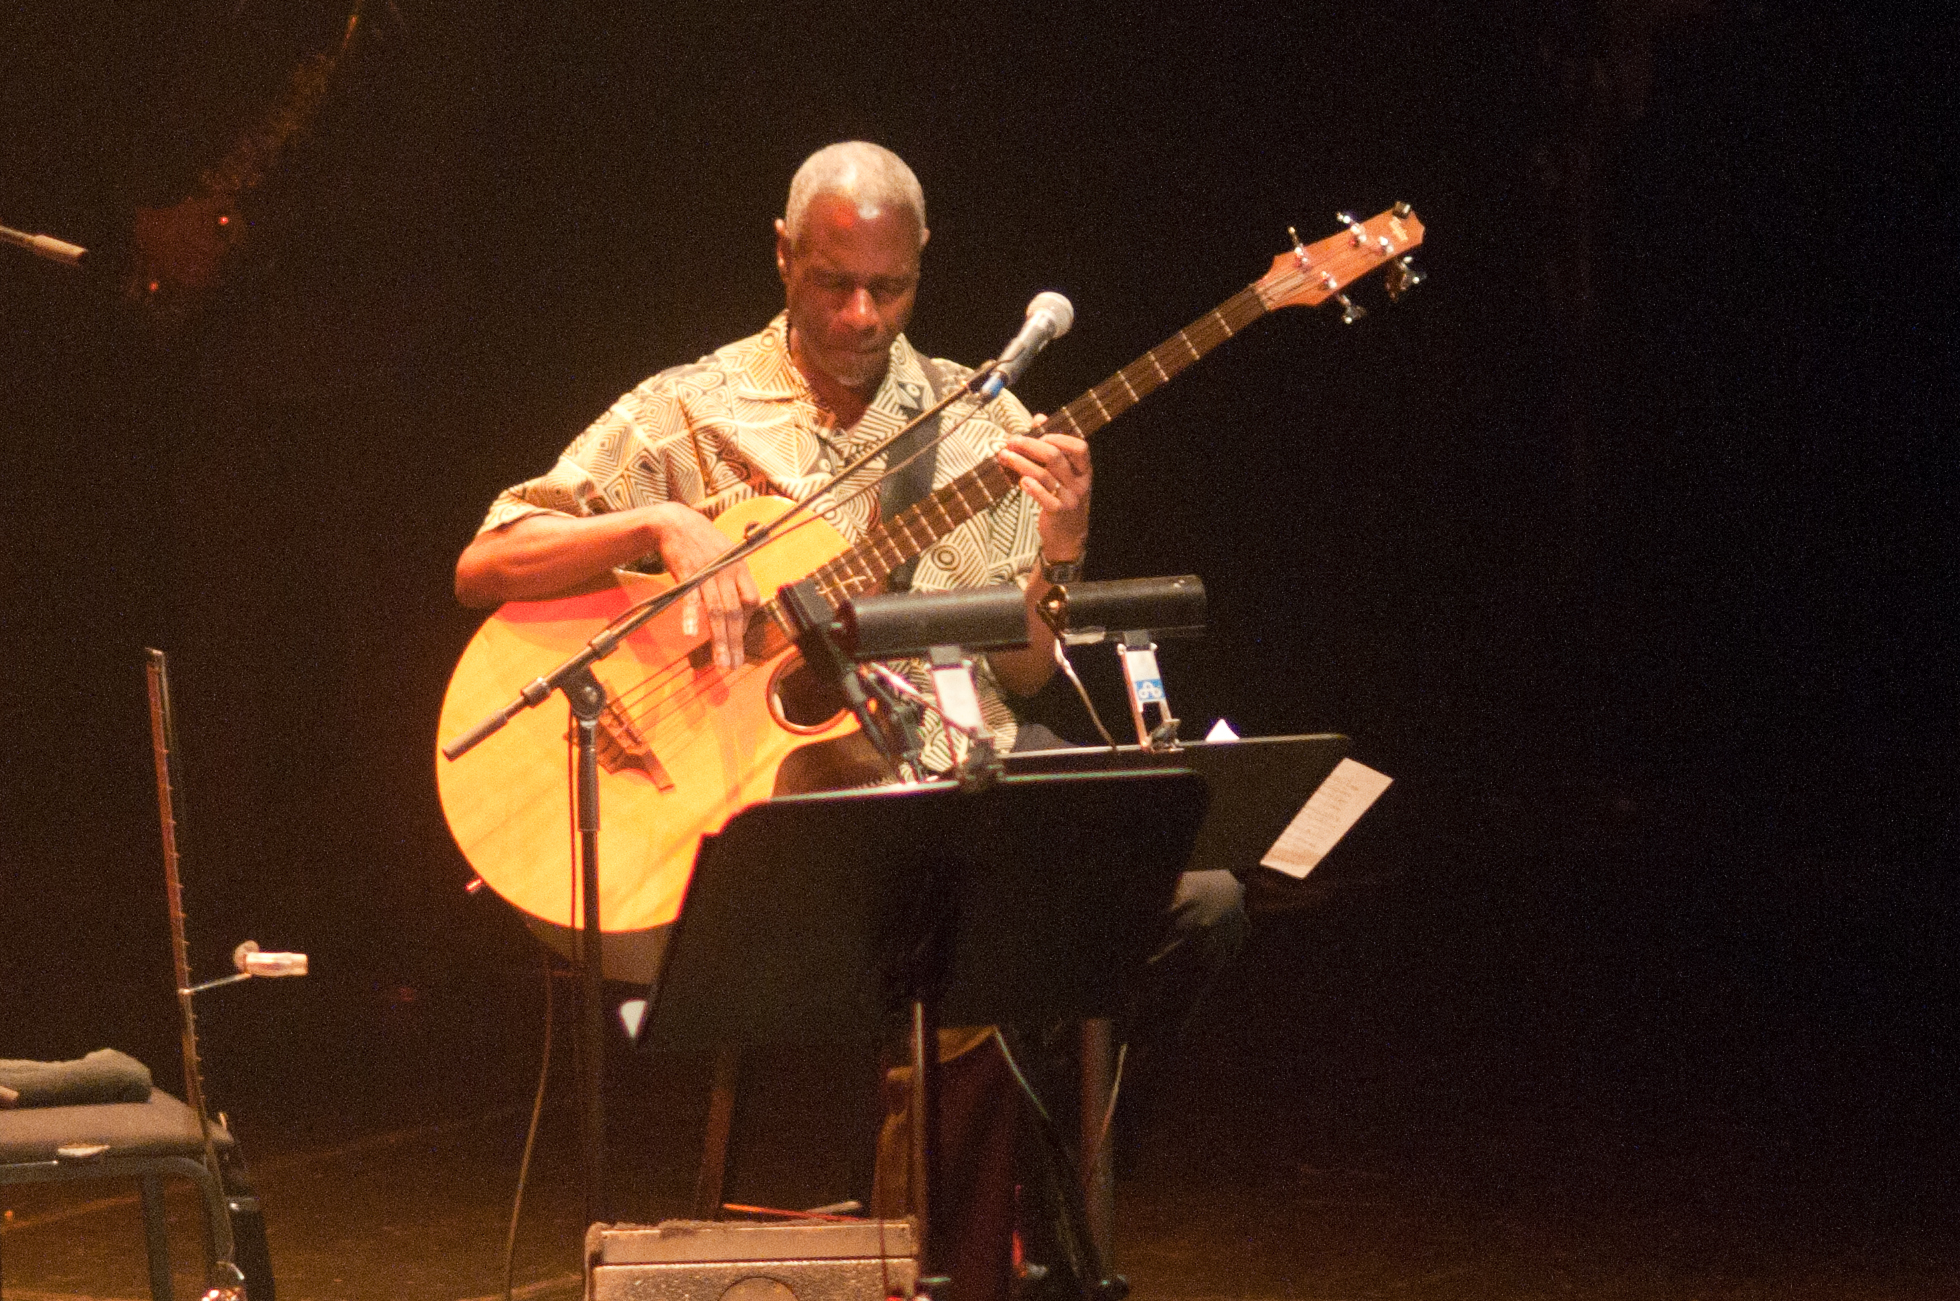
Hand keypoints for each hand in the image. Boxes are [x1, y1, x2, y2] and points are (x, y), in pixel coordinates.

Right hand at [650, 503, 759, 668]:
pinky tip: (692, 634)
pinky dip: (692, 616)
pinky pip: (691, 598)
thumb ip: (734, 580)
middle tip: (732, 665)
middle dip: (735, 641)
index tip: (738, 639)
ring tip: (720, 661)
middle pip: (735, 612)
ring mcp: (708, 572)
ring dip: (719, 639)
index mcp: (740, 567)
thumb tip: (741, 608)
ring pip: (717, 611)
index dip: (746, 621)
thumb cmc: (702, 543)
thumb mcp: (726, 556)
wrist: (675, 522)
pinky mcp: (688, 572)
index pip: (751, 600)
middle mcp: (727, 570)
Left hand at [998, 415, 1090, 561]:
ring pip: (1045, 475)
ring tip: (1004, 456)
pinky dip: (1032, 488)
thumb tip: (1039, 417)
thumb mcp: (1064, 474)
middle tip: (1011, 441)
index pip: (1079, 447)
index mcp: (1084, 470)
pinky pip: (1045, 498)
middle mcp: (1080, 483)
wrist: (1068, 537)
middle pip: (1055, 457)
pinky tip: (1019, 481)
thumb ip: (1053, 446)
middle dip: (1030, 446)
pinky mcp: (1058, 513)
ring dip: (1021, 463)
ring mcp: (1070, 499)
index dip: (1058, 437)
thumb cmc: (1063, 497)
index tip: (1038, 434)